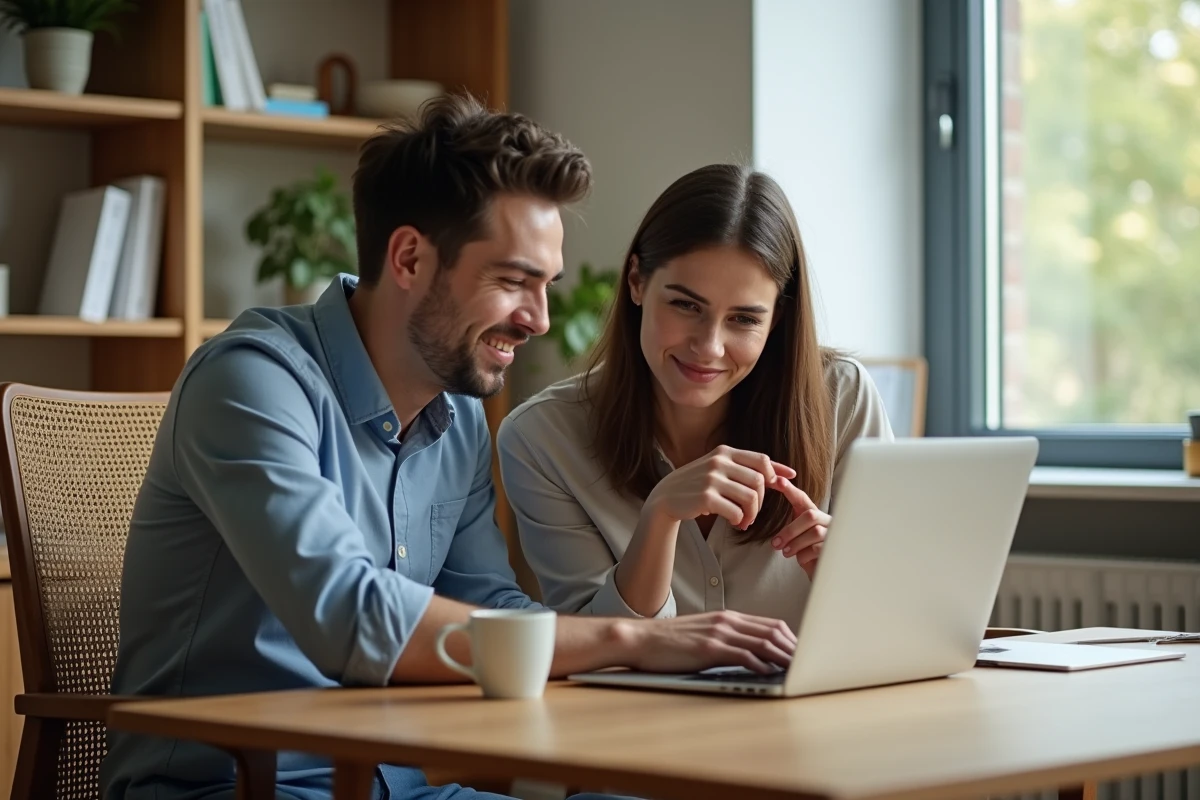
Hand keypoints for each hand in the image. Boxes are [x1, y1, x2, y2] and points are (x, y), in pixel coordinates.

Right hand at [623, 610, 795, 674]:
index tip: (802, 654)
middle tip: (808, 664)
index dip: (791, 640)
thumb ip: (727, 639)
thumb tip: (751, 655)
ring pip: (762, 642)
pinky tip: (768, 674)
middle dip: (794, 649)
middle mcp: (727, 621)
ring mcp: (718, 633)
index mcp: (727, 617)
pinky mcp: (708, 649)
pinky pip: (742, 655)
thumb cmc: (669, 641)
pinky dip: (760, 665)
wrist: (639, 639)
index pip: (770, 625)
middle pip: (772, 632)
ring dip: (783, 658)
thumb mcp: (703, 634)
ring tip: (797, 670)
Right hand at [645, 445, 796, 530]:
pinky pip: (736, 512)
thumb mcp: (718, 469)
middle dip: (761, 502)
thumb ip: (746, 469)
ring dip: (752, 514)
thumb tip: (786, 474)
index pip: (761, 460)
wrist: (665, 497)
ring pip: (751, 498)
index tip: (785, 483)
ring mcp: (711, 479)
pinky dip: (739, 520)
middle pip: (759, 481)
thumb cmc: (697, 484)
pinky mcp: (706, 498)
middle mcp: (718, 462)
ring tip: (745, 522)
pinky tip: (734, 523)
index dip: (777, 473)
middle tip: (753, 513)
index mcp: (724, 452)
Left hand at [769, 477, 830, 579]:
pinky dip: (803, 555)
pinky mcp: (836, 549)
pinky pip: (817, 548)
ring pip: (813, 532)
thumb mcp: (796, 539)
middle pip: (810, 515)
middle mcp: (827, 521)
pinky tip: (799, 559)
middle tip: (776, 544)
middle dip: (790, 529)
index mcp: (815, 516)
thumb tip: (772, 524)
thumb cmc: (808, 555)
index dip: (790, 490)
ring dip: (795, 544)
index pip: (802, 499)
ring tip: (786, 553)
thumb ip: (791, 528)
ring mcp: (834, 534)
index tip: (777, 481)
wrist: (823, 575)